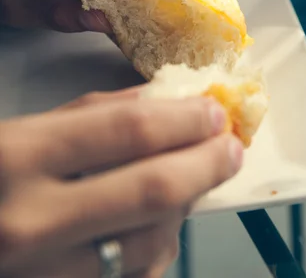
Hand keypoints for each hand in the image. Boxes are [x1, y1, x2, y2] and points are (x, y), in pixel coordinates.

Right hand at [0, 88, 241, 276]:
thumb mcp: (28, 129)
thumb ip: (97, 113)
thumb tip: (169, 100)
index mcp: (21, 155)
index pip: (129, 131)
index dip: (185, 120)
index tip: (214, 112)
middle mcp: (32, 221)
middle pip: (153, 190)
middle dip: (206, 164)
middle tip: (229, 148)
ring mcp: (46, 273)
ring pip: (152, 242)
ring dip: (186, 207)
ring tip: (193, 181)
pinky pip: (136, 277)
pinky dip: (158, 246)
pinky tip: (159, 224)